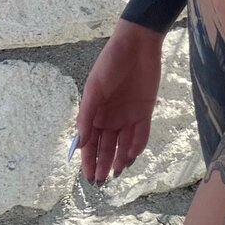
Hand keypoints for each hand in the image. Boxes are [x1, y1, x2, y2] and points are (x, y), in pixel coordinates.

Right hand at [74, 19, 164, 184]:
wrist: (137, 44)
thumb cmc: (110, 63)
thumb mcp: (94, 88)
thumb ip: (87, 115)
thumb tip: (79, 143)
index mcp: (95, 112)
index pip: (90, 142)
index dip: (88, 159)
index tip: (89, 175)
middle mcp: (111, 117)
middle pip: (106, 146)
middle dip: (103, 163)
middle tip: (102, 180)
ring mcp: (128, 115)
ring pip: (124, 144)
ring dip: (120, 159)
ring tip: (116, 172)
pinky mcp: (145, 111)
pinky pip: (141, 133)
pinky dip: (137, 145)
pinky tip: (131, 155)